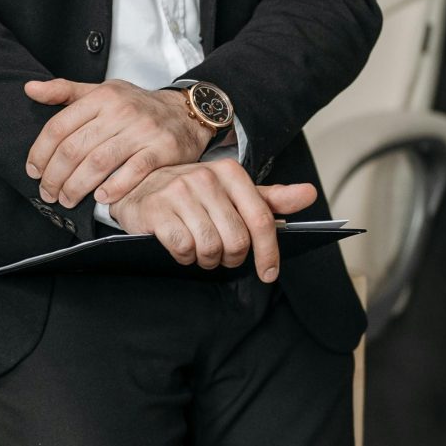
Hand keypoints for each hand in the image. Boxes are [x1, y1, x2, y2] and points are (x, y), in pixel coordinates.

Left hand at [23, 76, 212, 209]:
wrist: (186, 111)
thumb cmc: (136, 105)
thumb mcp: (101, 91)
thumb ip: (64, 91)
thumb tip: (29, 89)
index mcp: (101, 96)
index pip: (59, 127)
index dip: (40, 153)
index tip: (33, 171)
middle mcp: (120, 111)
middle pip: (75, 148)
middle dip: (55, 176)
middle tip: (48, 193)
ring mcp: (142, 130)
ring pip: (99, 163)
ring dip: (77, 186)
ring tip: (67, 199)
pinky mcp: (162, 149)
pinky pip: (133, 172)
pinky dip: (114, 188)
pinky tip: (100, 198)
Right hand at [111, 157, 318, 278]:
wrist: (135, 184)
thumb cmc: (188, 192)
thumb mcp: (231, 191)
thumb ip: (270, 196)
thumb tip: (309, 194)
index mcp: (230, 172)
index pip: (261, 218)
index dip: (268, 251)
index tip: (269, 273)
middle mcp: (205, 178)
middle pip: (237, 239)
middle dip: (233, 258)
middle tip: (223, 256)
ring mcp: (179, 193)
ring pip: (211, 247)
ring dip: (208, 259)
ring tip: (201, 252)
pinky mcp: (157, 210)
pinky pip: (184, 248)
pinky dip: (185, 257)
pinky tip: (181, 248)